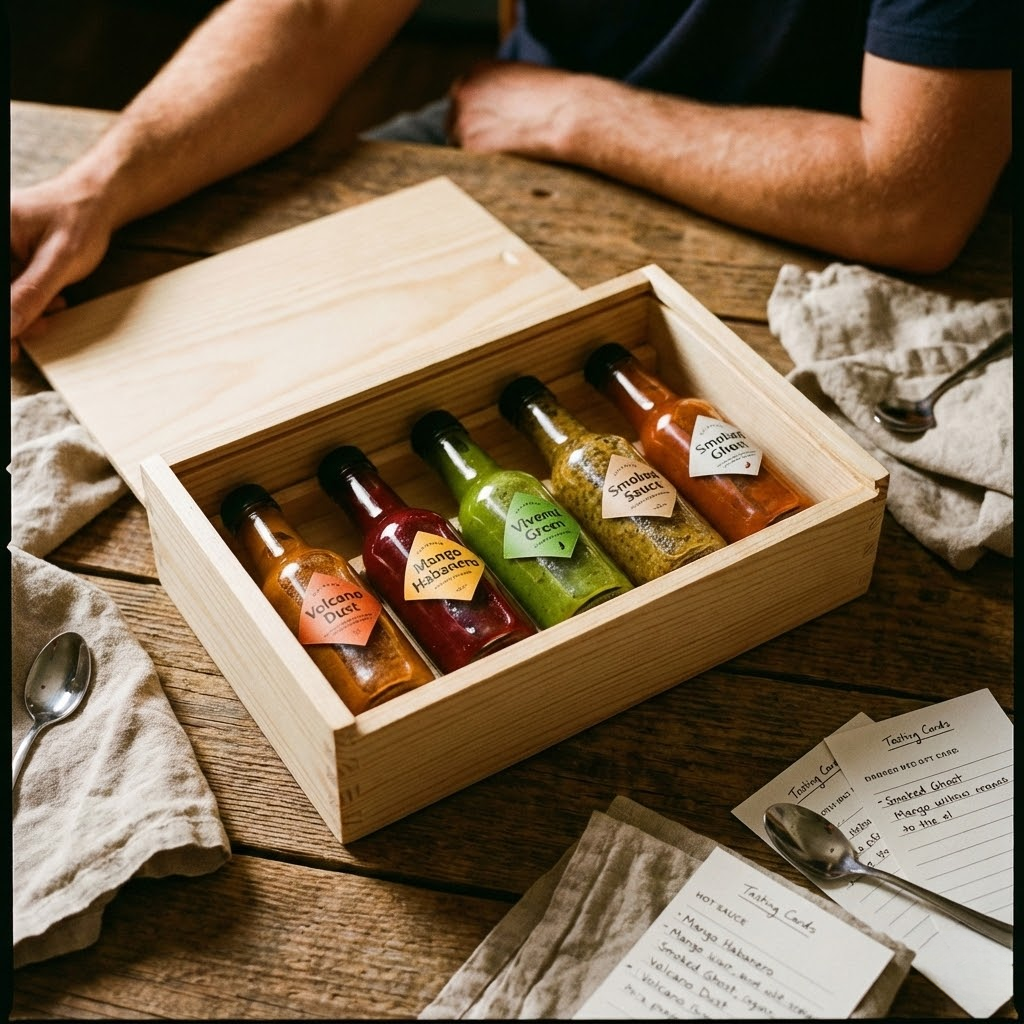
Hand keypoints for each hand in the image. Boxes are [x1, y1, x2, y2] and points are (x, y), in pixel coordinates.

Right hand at [10, 177, 113, 359]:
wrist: (95, 202)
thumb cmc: (79, 221)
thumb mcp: (59, 261)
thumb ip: (32, 293)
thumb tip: (7, 328)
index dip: (3, 316)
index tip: (11, 344)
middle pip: (1, 297)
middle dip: (15, 318)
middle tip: (37, 333)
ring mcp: (3, 254)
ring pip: (8, 299)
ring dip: (27, 313)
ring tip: (56, 306)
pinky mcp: (10, 261)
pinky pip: (14, 292)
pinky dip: (33, 303)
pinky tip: (55, 299)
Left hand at [447, 60, 583, 158]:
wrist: (570, 114)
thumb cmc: (558, 101)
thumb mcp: (522, 81)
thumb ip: (499, 95)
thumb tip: (495, 119)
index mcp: (475, 72)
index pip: (461, 104)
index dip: (476, 123)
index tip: (491, 136)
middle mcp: (462, 90)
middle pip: (454, 125)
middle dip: (472, 139)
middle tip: (496, 153)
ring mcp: (462, 117)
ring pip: (458, 147)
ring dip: (476, 156)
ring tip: (505, 159)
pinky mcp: (468, 145)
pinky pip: (467, 165)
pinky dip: (482, 170)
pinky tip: (503, 167)